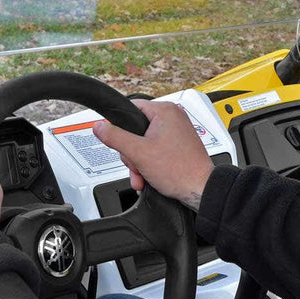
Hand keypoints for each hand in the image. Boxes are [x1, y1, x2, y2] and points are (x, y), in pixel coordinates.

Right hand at [93, 100, 213, 209]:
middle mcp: (173, 117)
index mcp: (165, 110)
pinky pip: (156, 149)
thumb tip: (99, 126)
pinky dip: (150, 163)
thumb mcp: (138, 153)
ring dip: (139, 161)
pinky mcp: (179, 144)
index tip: (121, 143)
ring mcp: (177, 131)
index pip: (131, 109)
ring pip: (145, 142)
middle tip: (136, 165)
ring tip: (142, 175)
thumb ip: (115, 137)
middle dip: (132, 153)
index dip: (121, 128)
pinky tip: (149, 176)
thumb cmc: (180, 170)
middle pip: (136, 129)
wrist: (200, 190)